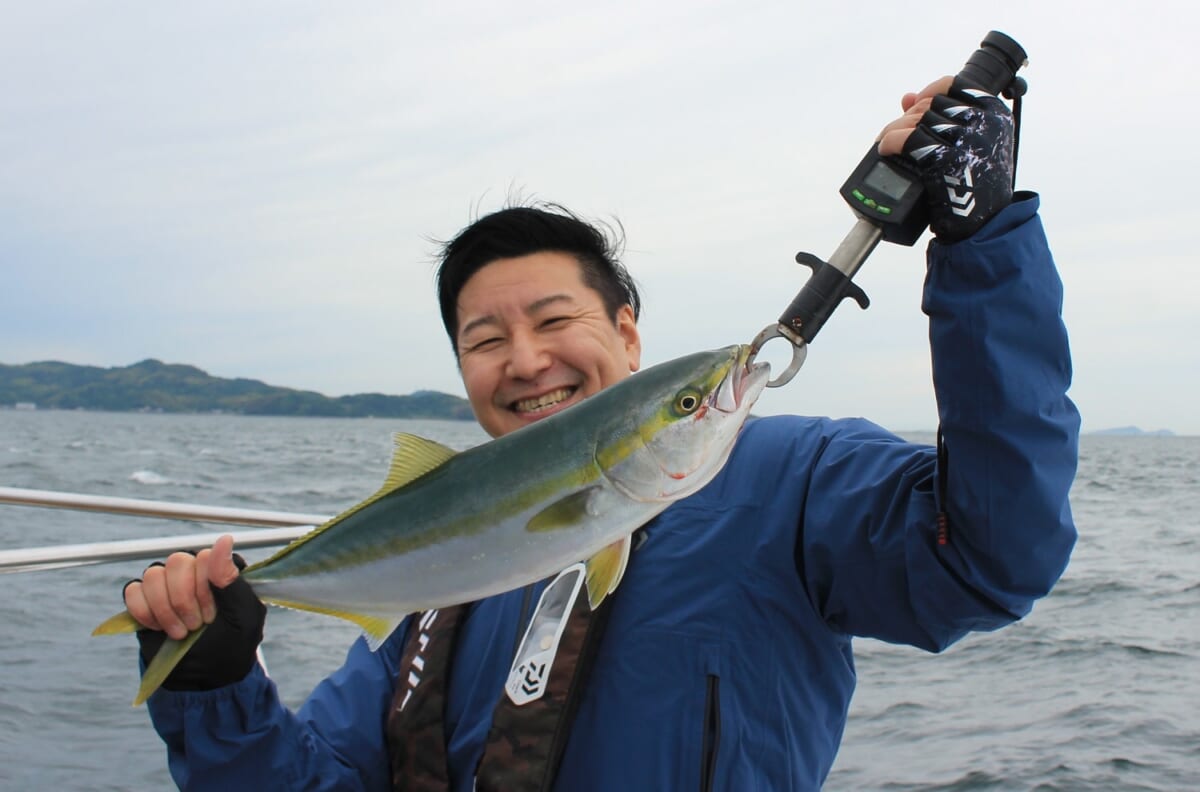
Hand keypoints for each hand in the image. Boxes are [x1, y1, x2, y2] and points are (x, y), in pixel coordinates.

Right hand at [124, 535, 239, 639]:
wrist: (204, 676)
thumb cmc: (231, 644)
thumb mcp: (243, 616)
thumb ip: (231, 579)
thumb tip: (224, 539)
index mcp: (221, 569)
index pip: (204, 557)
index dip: (204, 588)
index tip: (212, 615)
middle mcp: (193, 570)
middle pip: (176, 562)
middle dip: (183, 600)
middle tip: (196, 625)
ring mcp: (167, 583)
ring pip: (153, 574)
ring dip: (165, 609)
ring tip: (181, 631)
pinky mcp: (145, 599)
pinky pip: (133, 590)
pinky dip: (144, 612)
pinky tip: (159, 628)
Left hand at [877, 75, 1015, 241]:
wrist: (986, 225)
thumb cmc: (976, 186)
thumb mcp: (971, 145)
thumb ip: (943, 118)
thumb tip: (907, 97)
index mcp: (995, 114)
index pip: (955, 85)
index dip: (931, 92)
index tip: (917, 104)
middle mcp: (983, 122)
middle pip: (931, 104)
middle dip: (908, 117)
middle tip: (898, 133)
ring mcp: (966, 140)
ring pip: (917, 120)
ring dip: (895, 130)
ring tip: (888, 144)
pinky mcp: (947, 160)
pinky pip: (908, 139)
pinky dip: (891, 142)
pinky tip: (885, 150)